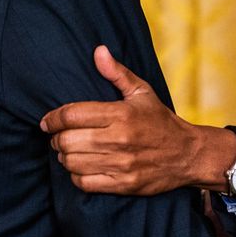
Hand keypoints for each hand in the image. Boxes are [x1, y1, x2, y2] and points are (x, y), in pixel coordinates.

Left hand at [39, 45, 235, 194]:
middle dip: (56, 138)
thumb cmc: (160, 121)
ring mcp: (122, 164)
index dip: (52, 118)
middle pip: (68, 140)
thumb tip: (98, 51)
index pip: (72, 115)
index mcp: (121, 114)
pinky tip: (80, 167)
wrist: (189, 155)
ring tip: (67, 151)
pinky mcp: (125, 185)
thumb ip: (117, 73)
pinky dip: (76, 175)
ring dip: (64, 157)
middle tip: (57, 136)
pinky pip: (85, 183)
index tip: (46, 121)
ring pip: (73, 162)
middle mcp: (120, 139)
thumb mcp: (142, 92)